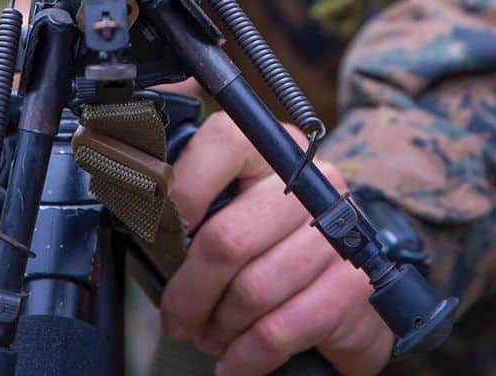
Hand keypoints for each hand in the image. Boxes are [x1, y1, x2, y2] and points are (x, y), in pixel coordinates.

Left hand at [160, 111, 392, 375]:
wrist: (344, 294)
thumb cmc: (271, 250)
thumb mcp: (236, 213)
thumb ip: (199, 208)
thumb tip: (145, 223)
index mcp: (275, 149)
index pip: (225, 141)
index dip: (184, 187)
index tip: (162, 229)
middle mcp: (312, 181)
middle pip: (228, 237)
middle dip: (189, 292)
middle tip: (176, 317)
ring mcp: (338, 230)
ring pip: (252, 290)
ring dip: (219, 327)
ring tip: (210, 334)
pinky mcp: (350, 283)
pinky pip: (279, 329)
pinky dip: (246, 356)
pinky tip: (233, 360)